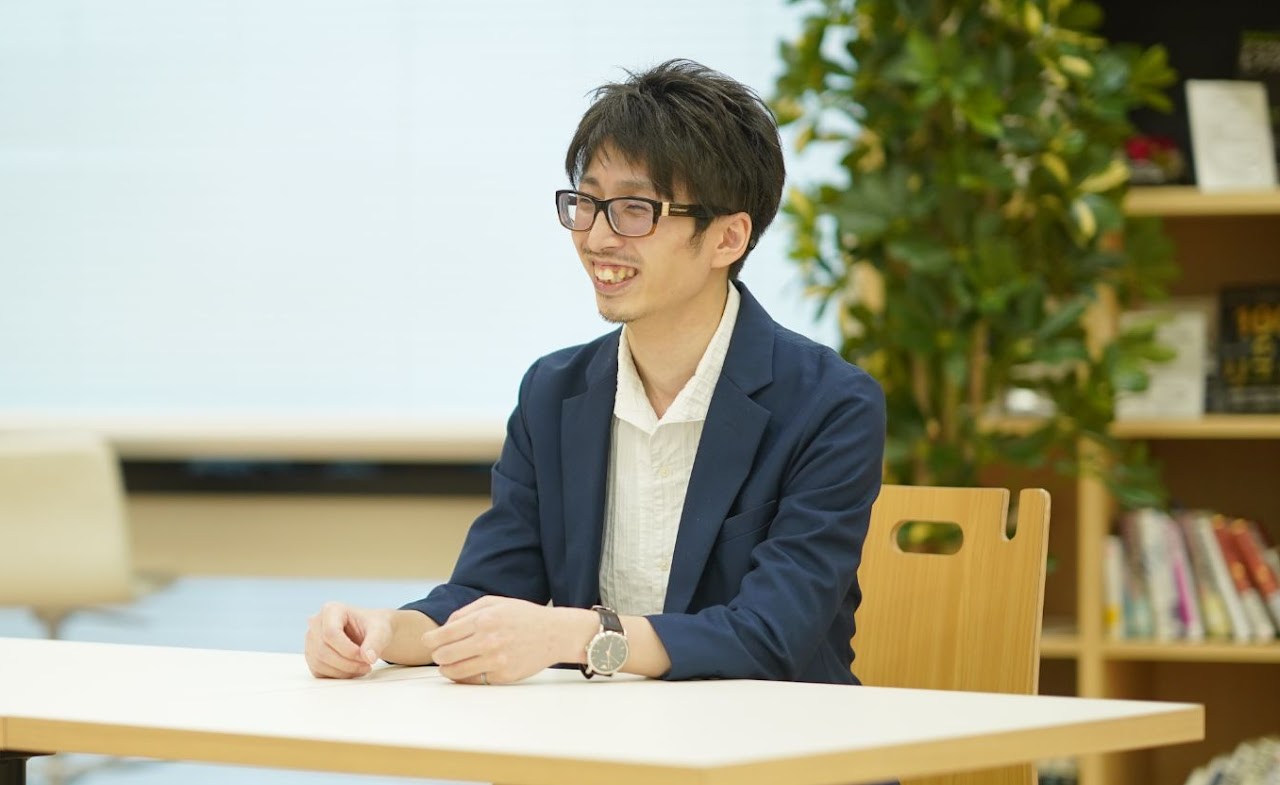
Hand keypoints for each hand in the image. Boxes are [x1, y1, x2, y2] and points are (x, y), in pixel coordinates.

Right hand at [305, 602, 391, 678]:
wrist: (371, 633)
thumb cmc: (374, 627)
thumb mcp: (381, 630)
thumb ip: (376, 642)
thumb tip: (368, 658)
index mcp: (331, 610)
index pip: (330, 633)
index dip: (348, 650)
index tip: (366, 657)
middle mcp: (316, 623)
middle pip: (323, 650)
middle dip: (347, 663)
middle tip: (367, 665)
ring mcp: (311, 641)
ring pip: (319, 663)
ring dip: (343, 672)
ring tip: (363, 668)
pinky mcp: (312, 656)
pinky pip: (319, 671)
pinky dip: (337, 675)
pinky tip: (353, 671)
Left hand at [424, 596, 584, 684]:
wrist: (554, 633)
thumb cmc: (524, 616)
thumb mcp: (495, 602)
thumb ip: (466, 612)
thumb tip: (444, 627)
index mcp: (483, 619)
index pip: (443, 634)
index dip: (430, 640)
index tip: (428, 642)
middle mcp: (487, 641)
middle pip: (445, 655)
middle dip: (437, 655)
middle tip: (439, 654)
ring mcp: (495, 661)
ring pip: (455, 671)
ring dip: (447, 669)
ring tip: (448, 664)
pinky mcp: (502, 676)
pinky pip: (474, 680)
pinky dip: (466, 676)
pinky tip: (467, 669)